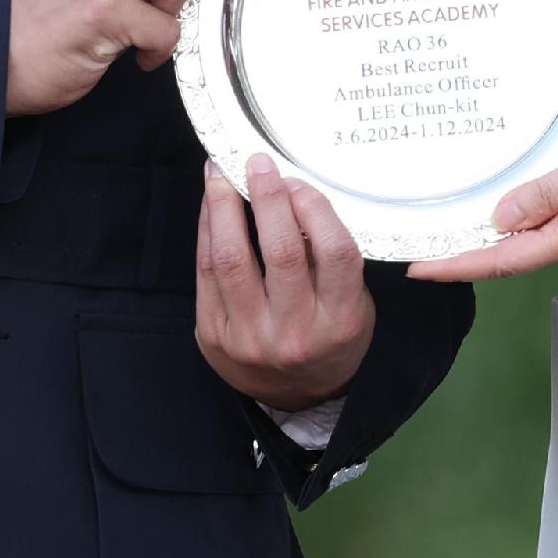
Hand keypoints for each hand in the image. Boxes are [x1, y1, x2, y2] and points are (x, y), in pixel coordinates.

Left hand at [195, 155, 374, 408]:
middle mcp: (295, 331)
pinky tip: (210, 205)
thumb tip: (297, 191)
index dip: (316, 209)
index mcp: (340, 319)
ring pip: (232, 259)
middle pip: (281, 251)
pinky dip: (207, 231)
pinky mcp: (214, 335)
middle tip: (257, 163)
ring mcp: (250, 336)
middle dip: (267, 198)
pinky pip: (206, 272)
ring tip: (221, 173)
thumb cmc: (329, 334)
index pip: (335, 253)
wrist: (297, 395)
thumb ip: (329, 257)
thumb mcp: (351, 302)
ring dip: (224, 207)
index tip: (299, 180)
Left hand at [407, 102, 557, 280]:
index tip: (422, 268)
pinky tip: (497, 212)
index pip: (506, 259)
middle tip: (420, 246)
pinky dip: (515, 224)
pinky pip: (545, 229)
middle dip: (465, 253)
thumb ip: (547, 192)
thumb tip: (502, 216)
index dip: (459, 265)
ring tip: (446, 228)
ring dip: (488, 238)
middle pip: (511, 257)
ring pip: (527, 242)